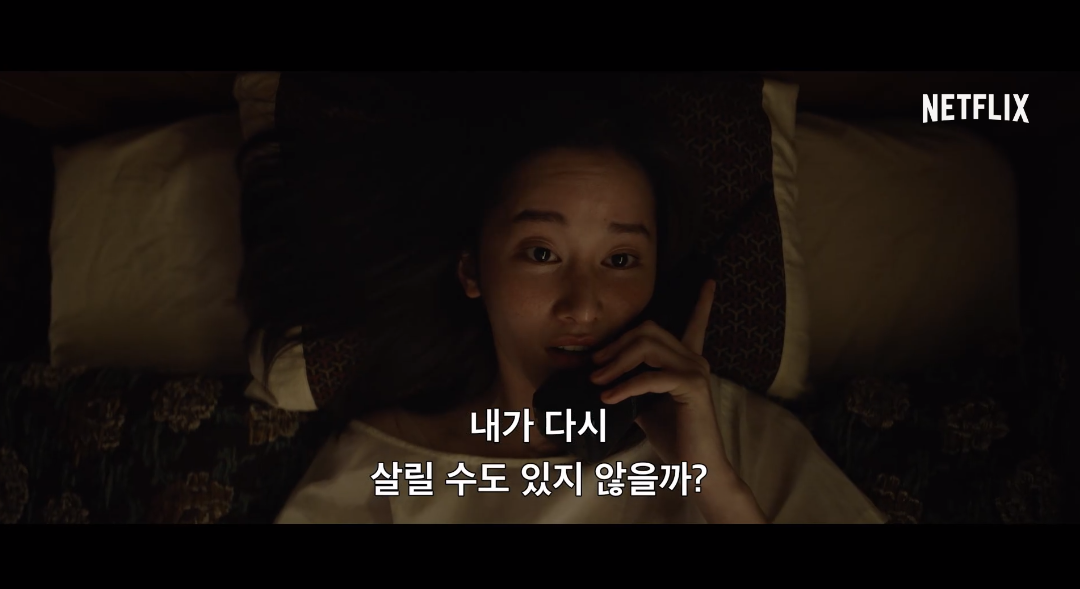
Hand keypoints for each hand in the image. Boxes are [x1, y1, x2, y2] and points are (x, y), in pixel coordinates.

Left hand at [590, 279, 765, 522]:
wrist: (695, 467)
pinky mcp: (692, 386)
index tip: (709, 280)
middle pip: (648, 329)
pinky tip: (608, 398)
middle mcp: (694, 359)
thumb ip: (628, 383)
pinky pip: (650, 375)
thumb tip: (594, 375)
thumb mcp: (641, 403)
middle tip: (593, 366)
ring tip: (596, 383)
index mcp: (686, 360)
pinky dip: (624, 386)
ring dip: (615, 363)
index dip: (702, 302)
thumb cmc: (671, 435)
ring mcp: (695, 370)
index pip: (695, 323)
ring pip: (647, 346)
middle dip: (615, 344)